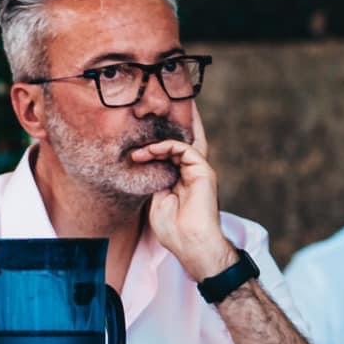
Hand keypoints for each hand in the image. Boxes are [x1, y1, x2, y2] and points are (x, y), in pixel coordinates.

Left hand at [137, 107, 238, 280]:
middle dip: (180, 119)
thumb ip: (155, 181)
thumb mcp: (157, 201)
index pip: (175, 150)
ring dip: (158, 142)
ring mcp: (200, 171)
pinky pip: (184, 150)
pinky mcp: (204, 172)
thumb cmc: (173, 230)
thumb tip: (146, 165)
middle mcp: (193, 171)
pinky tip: (149, 152)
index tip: (149, 129)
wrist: (191, 244)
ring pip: (184, 141)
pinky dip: (165, 147)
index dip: (164, 138)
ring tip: (140, 148)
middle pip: (187, 138)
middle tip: (169, 99)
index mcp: (183, 178)